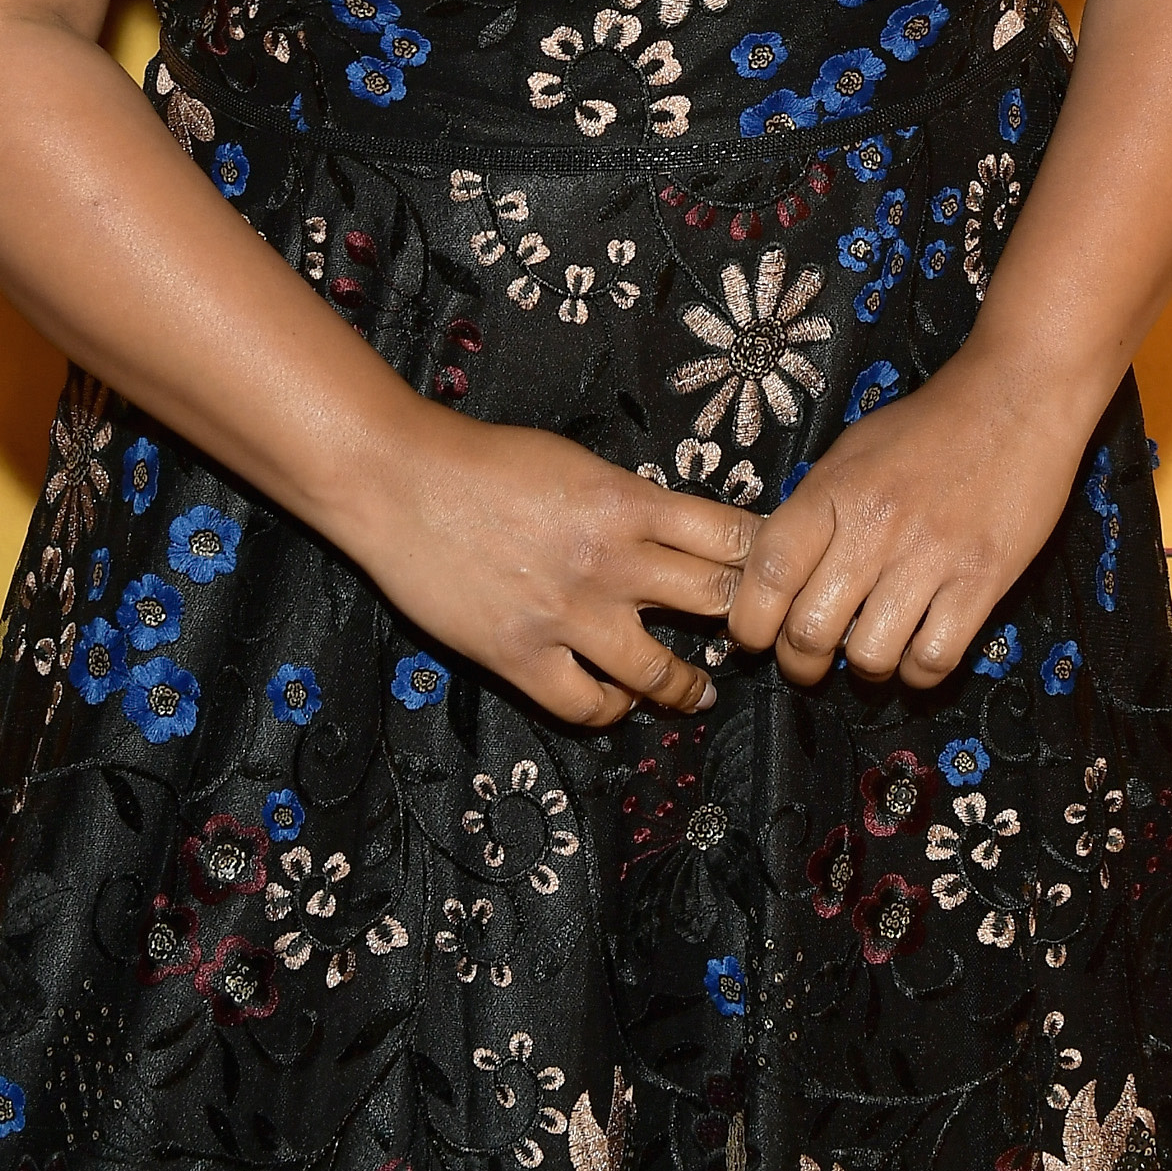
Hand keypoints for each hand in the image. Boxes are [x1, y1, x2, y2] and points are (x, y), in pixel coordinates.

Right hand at [342, 409, 753, 726]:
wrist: (398, 481)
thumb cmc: (482, 460)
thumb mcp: (574, 460)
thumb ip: (626, 499)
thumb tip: (671, 528)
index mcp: (627, 502)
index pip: (732, 536)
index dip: (764, 557)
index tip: (774, 570)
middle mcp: (611, 562)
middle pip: (715, 602)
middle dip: (741, 622)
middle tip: (750, 638)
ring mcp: (568, 616)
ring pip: (661, 674)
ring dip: (688, 686)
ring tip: (697, 692)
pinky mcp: (521, 657)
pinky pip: (587, 706)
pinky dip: (610, 710)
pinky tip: (614, 701)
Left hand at [728, 345, 1092, 687]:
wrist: (1014, 399)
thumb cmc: (926, 426)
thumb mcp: (851, 453)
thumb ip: (814, 511)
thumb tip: (777, 576)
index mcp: (832, 492)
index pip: (769, 572)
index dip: (749, 620)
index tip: (754, 636)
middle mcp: (874, 528)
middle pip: (811, 631)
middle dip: (801, 662)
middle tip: (810, 660)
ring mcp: (931, 557)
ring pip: (871, 656)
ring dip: (864, 669)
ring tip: (872, 649)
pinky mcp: (983, 580)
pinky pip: (934, 658)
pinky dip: (918, 672)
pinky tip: (918, 651)